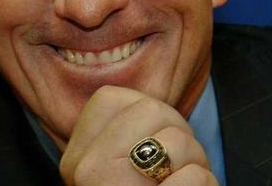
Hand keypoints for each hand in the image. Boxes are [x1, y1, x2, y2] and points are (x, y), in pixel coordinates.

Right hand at [59, 85, 217, 184]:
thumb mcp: (124, 169)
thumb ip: (129, 136)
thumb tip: (150, 95)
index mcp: (76, 159)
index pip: (110, 98)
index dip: (150, 115)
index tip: (154, 151)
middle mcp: (82, 169)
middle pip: (150, 109)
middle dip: (180, 137)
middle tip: (174, 173)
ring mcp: (106, 184)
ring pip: (176, 140)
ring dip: (196, 166)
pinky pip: (195, 177)